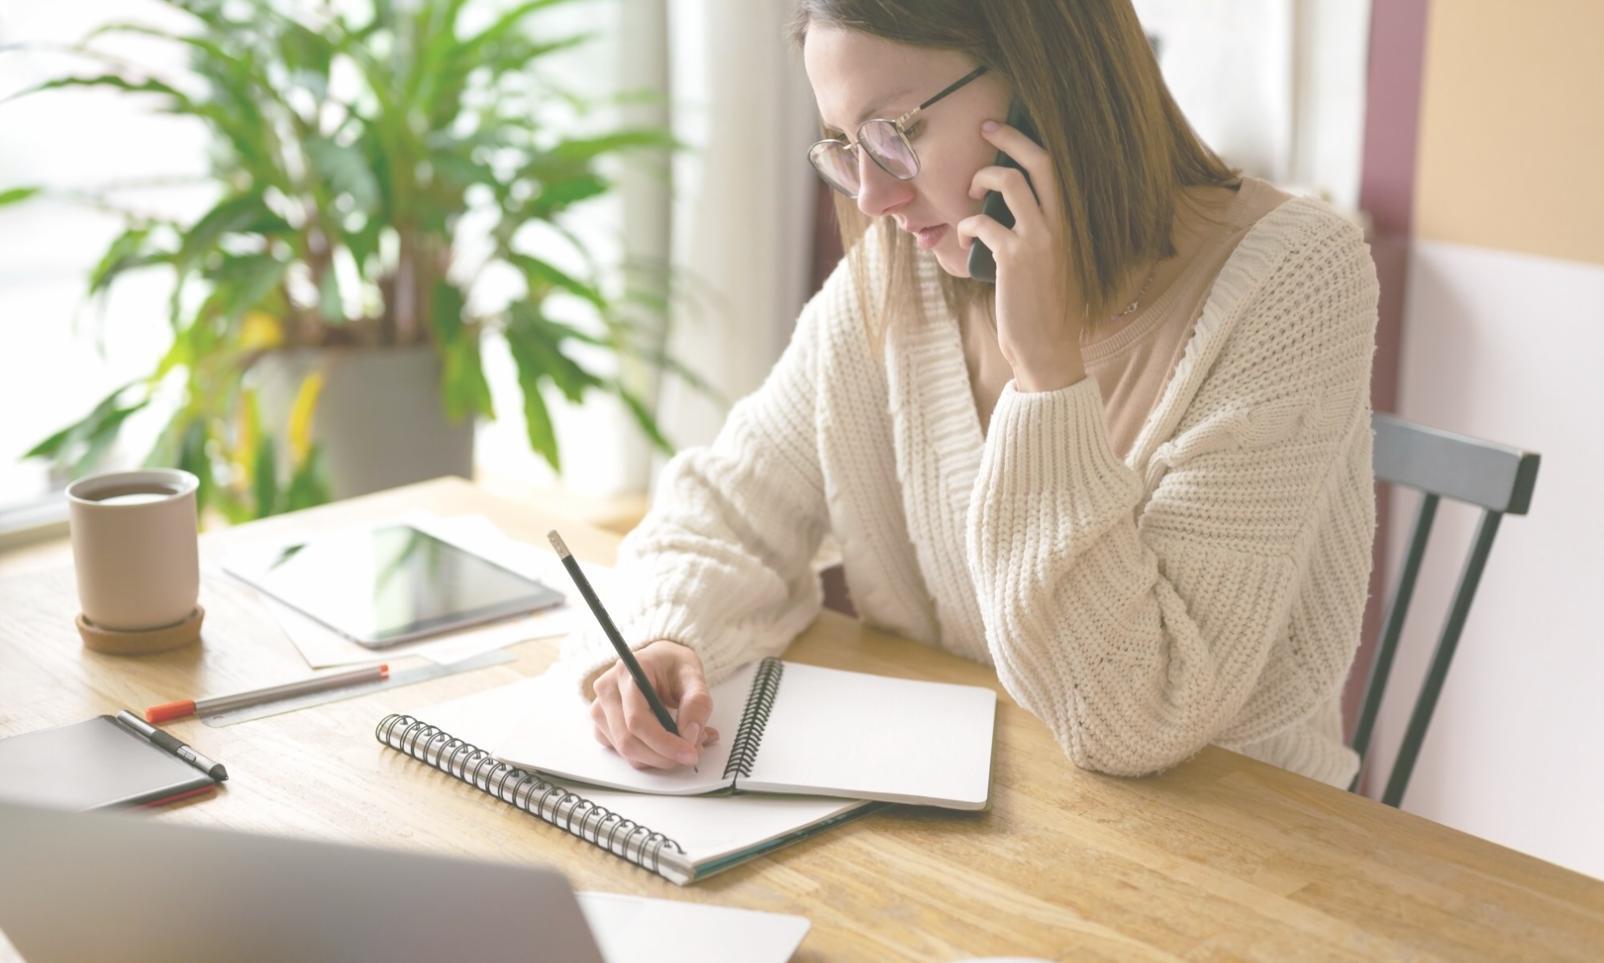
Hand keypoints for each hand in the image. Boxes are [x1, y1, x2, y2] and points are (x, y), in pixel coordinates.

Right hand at [589, 639, 718, 770]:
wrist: (659, 661)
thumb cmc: (673, 665)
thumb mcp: (694, 675)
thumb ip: (697, 702)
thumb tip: (690, 734)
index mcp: (627, 672)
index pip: (637, 719)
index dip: (663, 743)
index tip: (689, 753)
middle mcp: (607, 690)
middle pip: (628, 741)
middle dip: (663, 756)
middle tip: (693, 752)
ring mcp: (600, 709)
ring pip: (625, 751)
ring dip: (659, 757)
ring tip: (687, 742)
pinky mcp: (602, 725)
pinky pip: (623, 753)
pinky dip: (649, 757)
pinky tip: (668, 744)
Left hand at [956, 119, 1086, 391]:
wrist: (1047, 347)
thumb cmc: (1042, 306)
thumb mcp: (1050, 261)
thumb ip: (1038, 231)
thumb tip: (1002, 207)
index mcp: (1072, 223)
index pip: (1058, 169)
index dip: (1030, 142)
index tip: (1005, 129)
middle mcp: (1062, 224)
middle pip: (1041, 161)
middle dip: (1010, 137)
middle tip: (985, 127)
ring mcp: (1040, 239)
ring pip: (1011, 183)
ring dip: (982, 178)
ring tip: (969, 192)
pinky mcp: (1015, 258)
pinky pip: (982, 223)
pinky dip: (965, 226)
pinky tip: (963, 238)